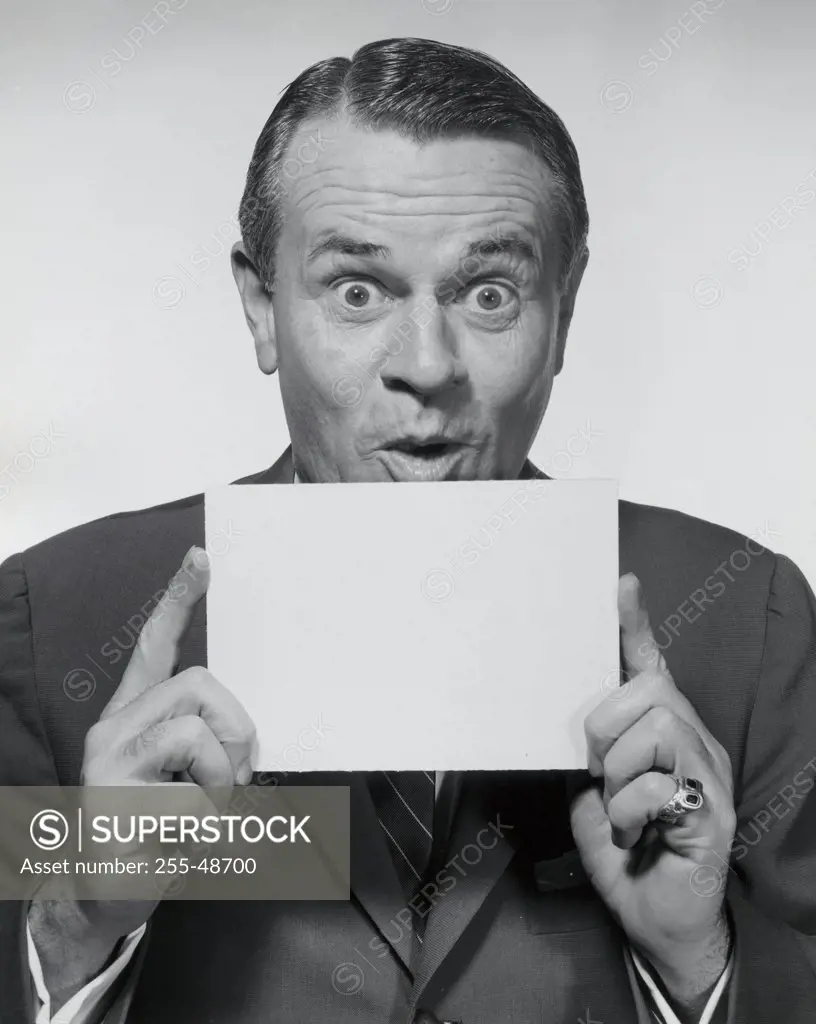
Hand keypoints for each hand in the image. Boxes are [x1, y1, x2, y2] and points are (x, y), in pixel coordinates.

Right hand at [29, 546, 255, 1007]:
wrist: (106, 896)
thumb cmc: (158, 826)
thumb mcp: (187, 775)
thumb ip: (206, 740)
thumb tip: (245, 731)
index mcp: (133, 715)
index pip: (155, 646)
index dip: (179, 600)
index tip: (202, 556)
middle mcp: (113, 729)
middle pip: (198, 684)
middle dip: (237, 728)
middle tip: (234, 776)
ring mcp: (107, 765)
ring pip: (196, 733)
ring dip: (222, 777)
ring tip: (207, 808)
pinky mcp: (113, 804)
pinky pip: (193, 793)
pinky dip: (209, 818)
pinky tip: (184, 836)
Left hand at [570, 574, 734, 1007]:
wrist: (654, 918)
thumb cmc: (625, 850)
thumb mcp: (591, 791)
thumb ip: (588, 751)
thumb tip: (570, 716)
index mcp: (661, 729)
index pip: (650, 665)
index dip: (634, 626)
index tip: (622, 585)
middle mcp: (692, 740)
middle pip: (650, 689)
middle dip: (607, 726)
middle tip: (600, 773)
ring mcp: (708, 773)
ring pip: (657, 728)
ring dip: (619, 773)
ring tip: (621, 809)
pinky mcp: (713, 810)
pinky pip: (659, 784)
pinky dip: (629, 811)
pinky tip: (635, 834)